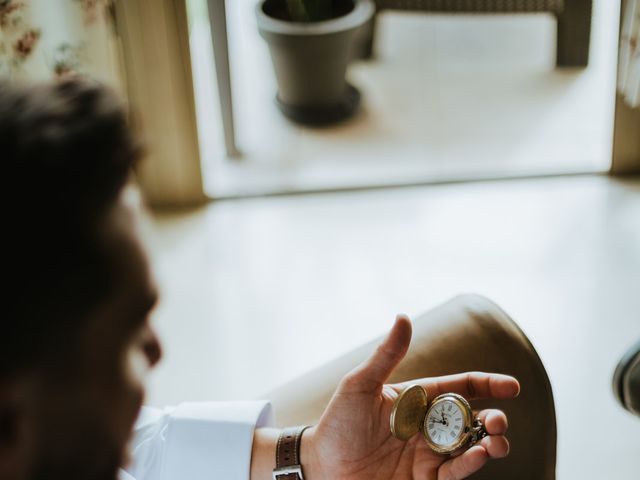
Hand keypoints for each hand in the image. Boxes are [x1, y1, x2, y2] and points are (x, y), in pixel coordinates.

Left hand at [302, 314, 519, 479]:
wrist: (321, 464)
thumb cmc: (338, 421)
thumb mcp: (360, 384)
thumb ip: (386, 355)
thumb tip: (404, 316)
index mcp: (418, 399)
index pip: (460, 388)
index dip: (487, 385)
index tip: (512, 386)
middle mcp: (428, 426)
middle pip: (472, 419)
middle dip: (493, 418)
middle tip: (498, 420)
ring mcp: (428, 454)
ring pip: (471, 447)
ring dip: (490, 444)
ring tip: (496, 440)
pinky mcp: (425, 479)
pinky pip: (454, 472)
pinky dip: (470, 464)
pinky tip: (477, 455)